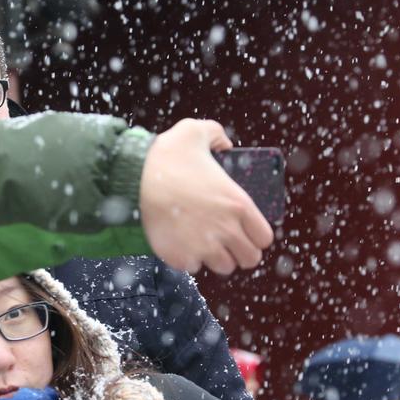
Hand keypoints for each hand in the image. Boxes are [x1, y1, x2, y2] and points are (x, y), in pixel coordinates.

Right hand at [139, 119, 273, 273]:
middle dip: (238, 251)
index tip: (242, 230)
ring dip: (214, 257)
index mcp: (239, 204)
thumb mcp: (194, 131)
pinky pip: (193, 267)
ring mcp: (203, 246)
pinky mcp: (180, 256)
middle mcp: (226, 229)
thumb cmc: (166, 156)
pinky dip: (188, 259)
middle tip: (224, 240)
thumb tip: (225, 144)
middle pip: (249, 259)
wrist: (136, 178)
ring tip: (201, 242)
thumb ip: (216, 133)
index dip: (254, 235)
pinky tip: (180, 243)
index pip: (264, 238)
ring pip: (223, 268)